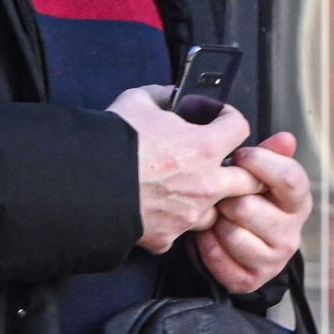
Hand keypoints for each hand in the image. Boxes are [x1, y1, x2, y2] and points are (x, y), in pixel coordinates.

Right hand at [108, 85, 261, 253]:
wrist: (84, 183)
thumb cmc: (112, 141)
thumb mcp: (138, 101)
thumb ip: (163, 96)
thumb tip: (170, 97)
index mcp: (204, 148)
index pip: (240, 128)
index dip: (229, 117)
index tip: (217, 117)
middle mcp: (205, 185)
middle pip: (249, 181)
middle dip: (241, 169)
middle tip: (222, 160)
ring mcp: (188, 215)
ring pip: (217, 211)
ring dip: (210, 200)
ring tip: (188, 188)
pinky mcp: (167, 237)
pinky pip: (181, 231)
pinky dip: (174, 221)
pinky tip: (159, 208)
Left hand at [196, 131, 311, 293]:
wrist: (243, 245)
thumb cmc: (251, 199)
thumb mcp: (261, 175)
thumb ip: (270, 155)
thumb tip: (286, 138)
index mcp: (298, 202)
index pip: (290, 178)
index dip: (260, 163)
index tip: (240, 156)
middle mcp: (291, 234)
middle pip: (247, 207)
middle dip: (227, 197)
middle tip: (223, 194)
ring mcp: (273, 260)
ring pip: (230, 233)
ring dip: (215, 222)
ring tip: (217, 216)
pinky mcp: (250, 280)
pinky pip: (217, 257)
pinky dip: (206, 244)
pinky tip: (209, 235)